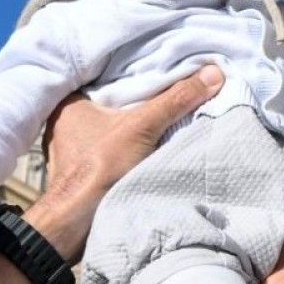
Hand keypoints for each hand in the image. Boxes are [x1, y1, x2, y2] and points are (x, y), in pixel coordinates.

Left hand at [33, 65, 225, 260]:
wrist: (78, 225)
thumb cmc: (98, 170)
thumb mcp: (141, 127)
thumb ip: (175, 99)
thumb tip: (213, 73)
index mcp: (70, 103)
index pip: (108, 73)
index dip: (135, 66)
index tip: (162, 58)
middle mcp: (70, 122)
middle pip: (116, 98)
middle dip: (143, 92)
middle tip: (175, 78)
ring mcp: (80, 146)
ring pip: (119, 121)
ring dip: (142, 118)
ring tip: (173, 101)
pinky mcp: (92, 165)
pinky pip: (121, 141)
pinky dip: (139, 137)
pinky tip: (162, 132)